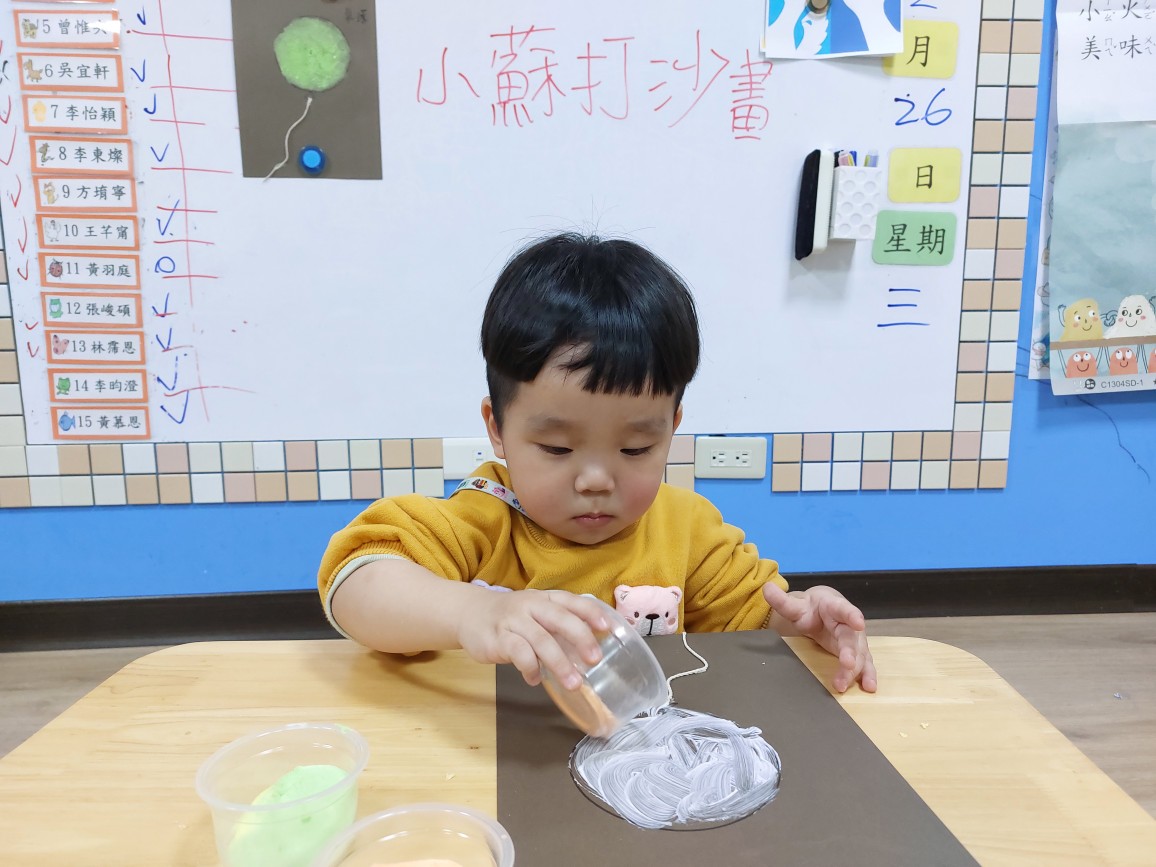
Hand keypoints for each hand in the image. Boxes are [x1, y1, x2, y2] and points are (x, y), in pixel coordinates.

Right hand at [457, 589, 608, 688]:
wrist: (469, 614)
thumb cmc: (511, 617)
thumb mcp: (535, 613)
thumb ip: (557, 627)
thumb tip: (588, 652)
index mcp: (544, 598)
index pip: (571, 601)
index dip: (590, 612)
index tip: (607, 628)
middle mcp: (530, 605)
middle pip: (559, 618)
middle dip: (580, 638)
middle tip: (595, 659)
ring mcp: (512, 621)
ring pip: (541, 640)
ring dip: (560, 662)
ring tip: (573, 683)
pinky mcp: (496, 638)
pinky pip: (518, 653)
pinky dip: (530, 668)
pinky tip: (535, 679)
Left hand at [763, 583, 876, 693]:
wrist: (821, 610)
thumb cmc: (811, 607)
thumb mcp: (796, 604)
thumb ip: (782, 600)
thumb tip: (767, 588)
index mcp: (835, 607)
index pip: (844, 610)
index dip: (851, 616)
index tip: (858, 622)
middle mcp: (849, 624)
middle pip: (852, 638)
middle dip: (851, 651)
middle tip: (847, 664)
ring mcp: (854, 639)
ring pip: (859, 654)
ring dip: (855, 669)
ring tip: (845, 683)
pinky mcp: (855, 653)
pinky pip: (864, 663)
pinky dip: (867, 675)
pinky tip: (869, 686)